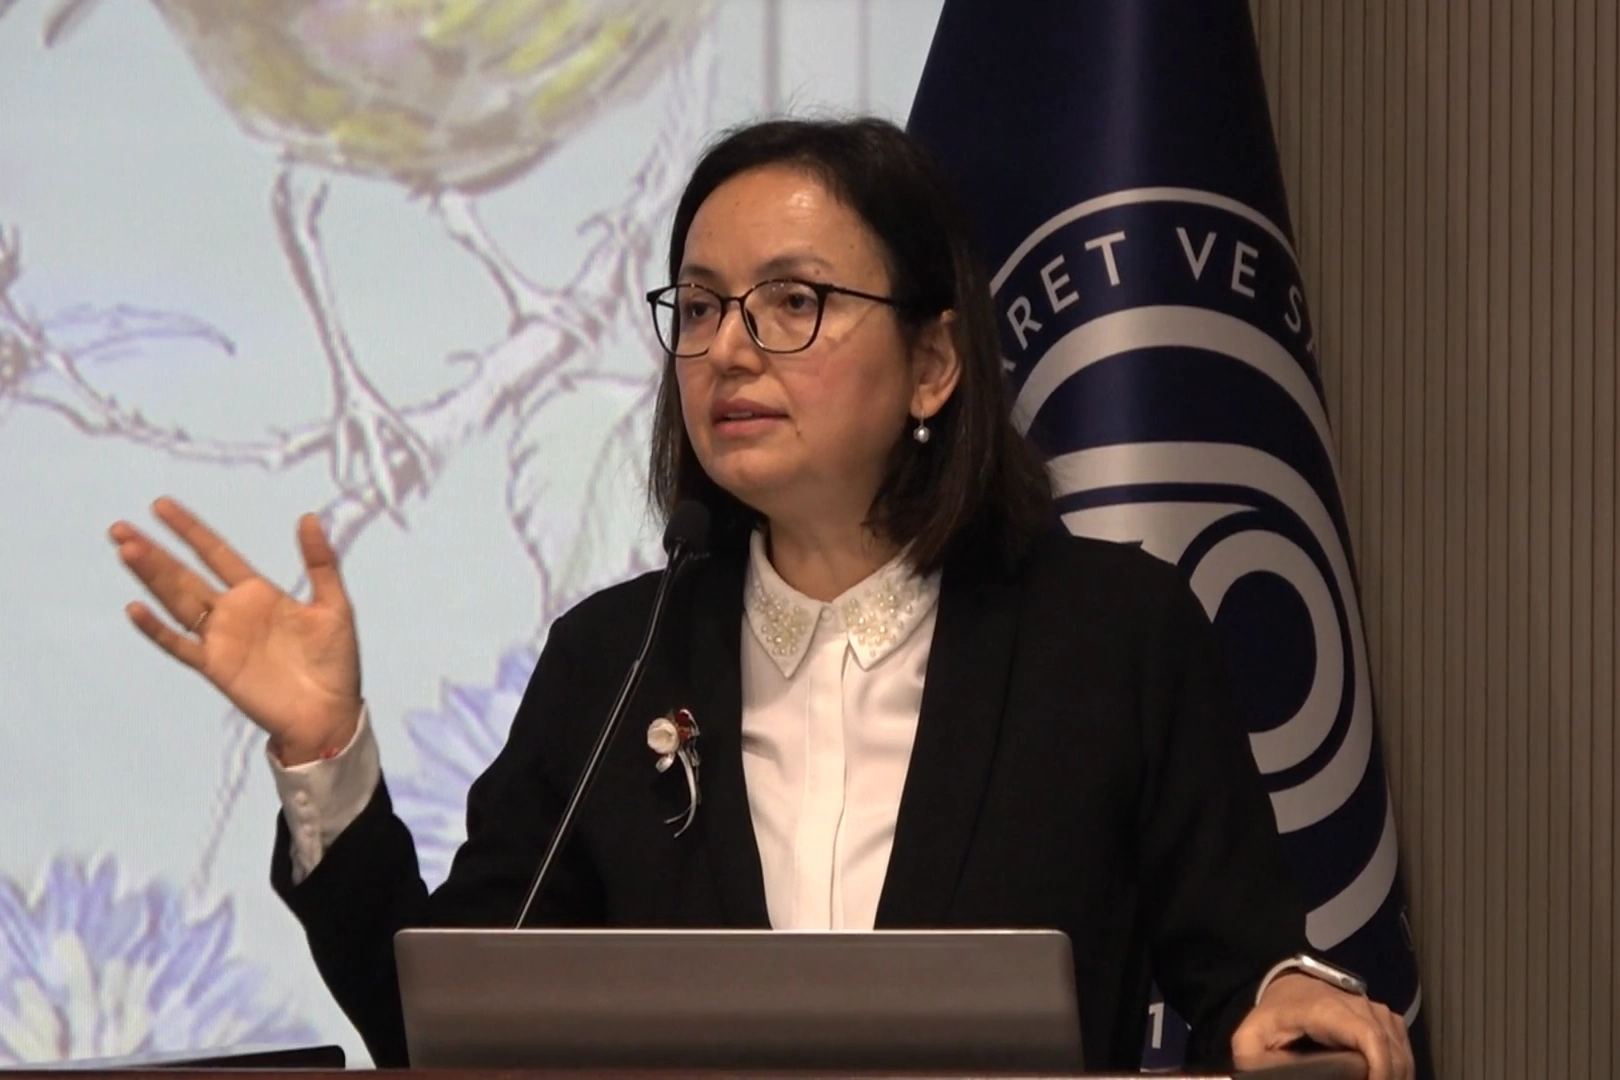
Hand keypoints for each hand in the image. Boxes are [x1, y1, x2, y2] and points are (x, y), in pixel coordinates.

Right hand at [110, 497, 361, 763]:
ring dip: (151, 578)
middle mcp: (232, 612)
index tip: (160, 505)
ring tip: (126, 550)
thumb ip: (320, 562)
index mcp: (258, 593)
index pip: (215, 553)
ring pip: (176, 601)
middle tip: (120, 527)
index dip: (189, 530)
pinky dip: (157, 629)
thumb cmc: (335, 661)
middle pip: (184, 575)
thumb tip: (307, 516)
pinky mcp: (215, 667)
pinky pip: (180, 645)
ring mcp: (220, 639)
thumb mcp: (334, 605)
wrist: (329, 712)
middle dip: (154, 552)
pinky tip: (135, 608)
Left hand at [1232, 973, 1412, 1079]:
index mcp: (1325, 1011)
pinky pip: (1402, 1045)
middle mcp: (1356, 1005)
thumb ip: (1260, 1065)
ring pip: (1400, 1048)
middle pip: (1390, 1048)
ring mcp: (1373, 1009)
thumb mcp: (1251, 1041)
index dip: (1381, 1068)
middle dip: (1389, 1078)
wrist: (1285, 989)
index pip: (1369, 1036)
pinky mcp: (1382, 1017)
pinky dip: (1401, 1067)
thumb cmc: (1271, 1019)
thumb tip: (1280, 1077)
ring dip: (1397, 1075)